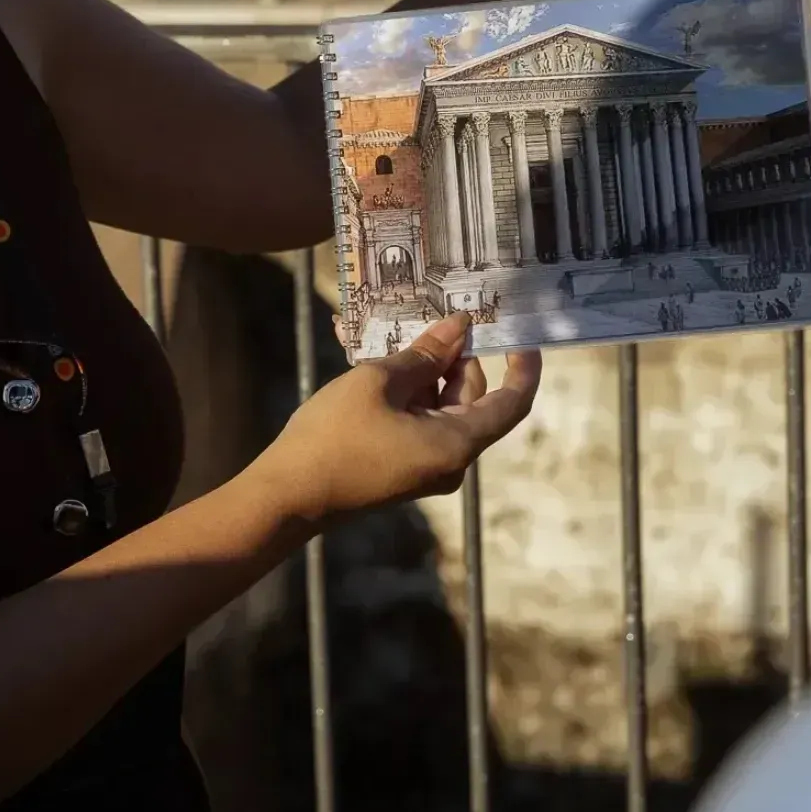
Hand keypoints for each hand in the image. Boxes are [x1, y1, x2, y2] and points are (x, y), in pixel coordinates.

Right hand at [251, 313, 540, 527]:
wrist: (286, 496)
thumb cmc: (335, 436)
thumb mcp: (379, 381)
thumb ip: (424, 354)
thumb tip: (459, 328)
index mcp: (457, 443)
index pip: (513, 403)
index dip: (524, 367)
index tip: (520, 333)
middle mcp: (451, 459)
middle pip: (472, 395)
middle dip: (453, 354)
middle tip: (429, 316)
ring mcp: (425, 464)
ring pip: (440, 403)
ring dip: (421, 366)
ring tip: (391, 327)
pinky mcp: (401, 464)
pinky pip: (416, 417)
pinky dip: (403, 387)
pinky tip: (370, 352)